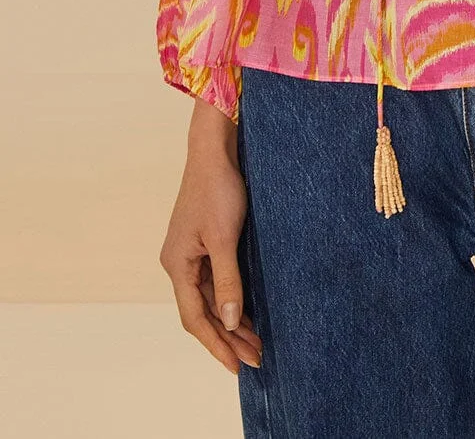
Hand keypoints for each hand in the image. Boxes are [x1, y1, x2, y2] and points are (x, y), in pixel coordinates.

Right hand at [158, 104, 263, 375]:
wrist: (215, 150)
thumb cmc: (218, 189)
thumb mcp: (225, 238)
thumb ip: (227, 281)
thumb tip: (230, 322)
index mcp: (177, 264)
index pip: (195, 318)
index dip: (216, 345)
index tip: (237, 366)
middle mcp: (179, 263)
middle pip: (203, 311)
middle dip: (228, 337)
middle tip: (256, 358)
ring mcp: (191, 252)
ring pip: (210, 297)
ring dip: (231, 320)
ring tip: (256, 341)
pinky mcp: (204, 242)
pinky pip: (215, 281)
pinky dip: (231, 298)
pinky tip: (247, 311)